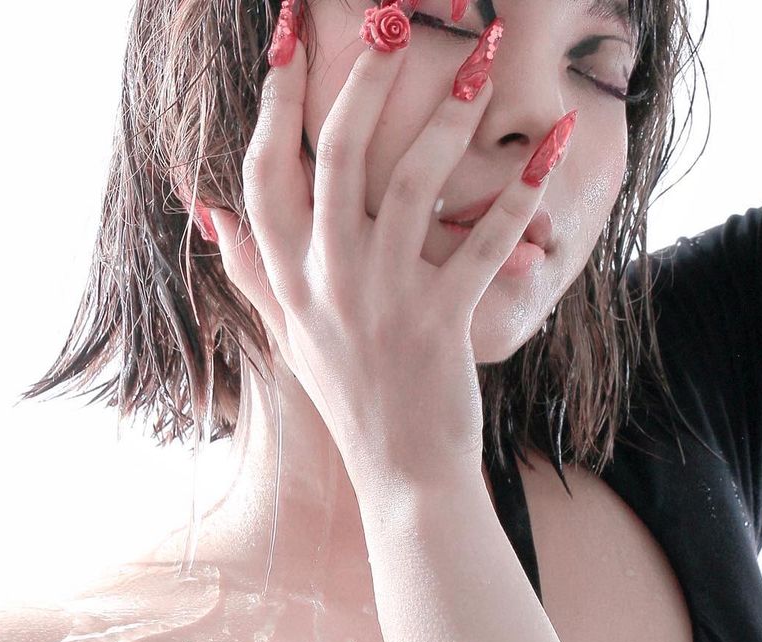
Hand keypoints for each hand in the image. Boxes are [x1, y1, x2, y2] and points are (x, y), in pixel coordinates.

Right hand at [206, 1, 575, 496]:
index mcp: (288, 279)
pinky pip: (482, 244)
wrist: (402, 476)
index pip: (264, 172)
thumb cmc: (351, 400)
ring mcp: (384, 302)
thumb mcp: (288, 336)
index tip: (285, 29)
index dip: (274, 97)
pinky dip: (521, 194)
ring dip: (448, 113)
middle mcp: (328, 282)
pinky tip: (554, 146)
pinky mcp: (441, 323)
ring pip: (412, 184)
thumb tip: (207, 211)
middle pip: (338, 156)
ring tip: (480, 56)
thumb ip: (248, 271)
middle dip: (363, 77)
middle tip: (394, 16)